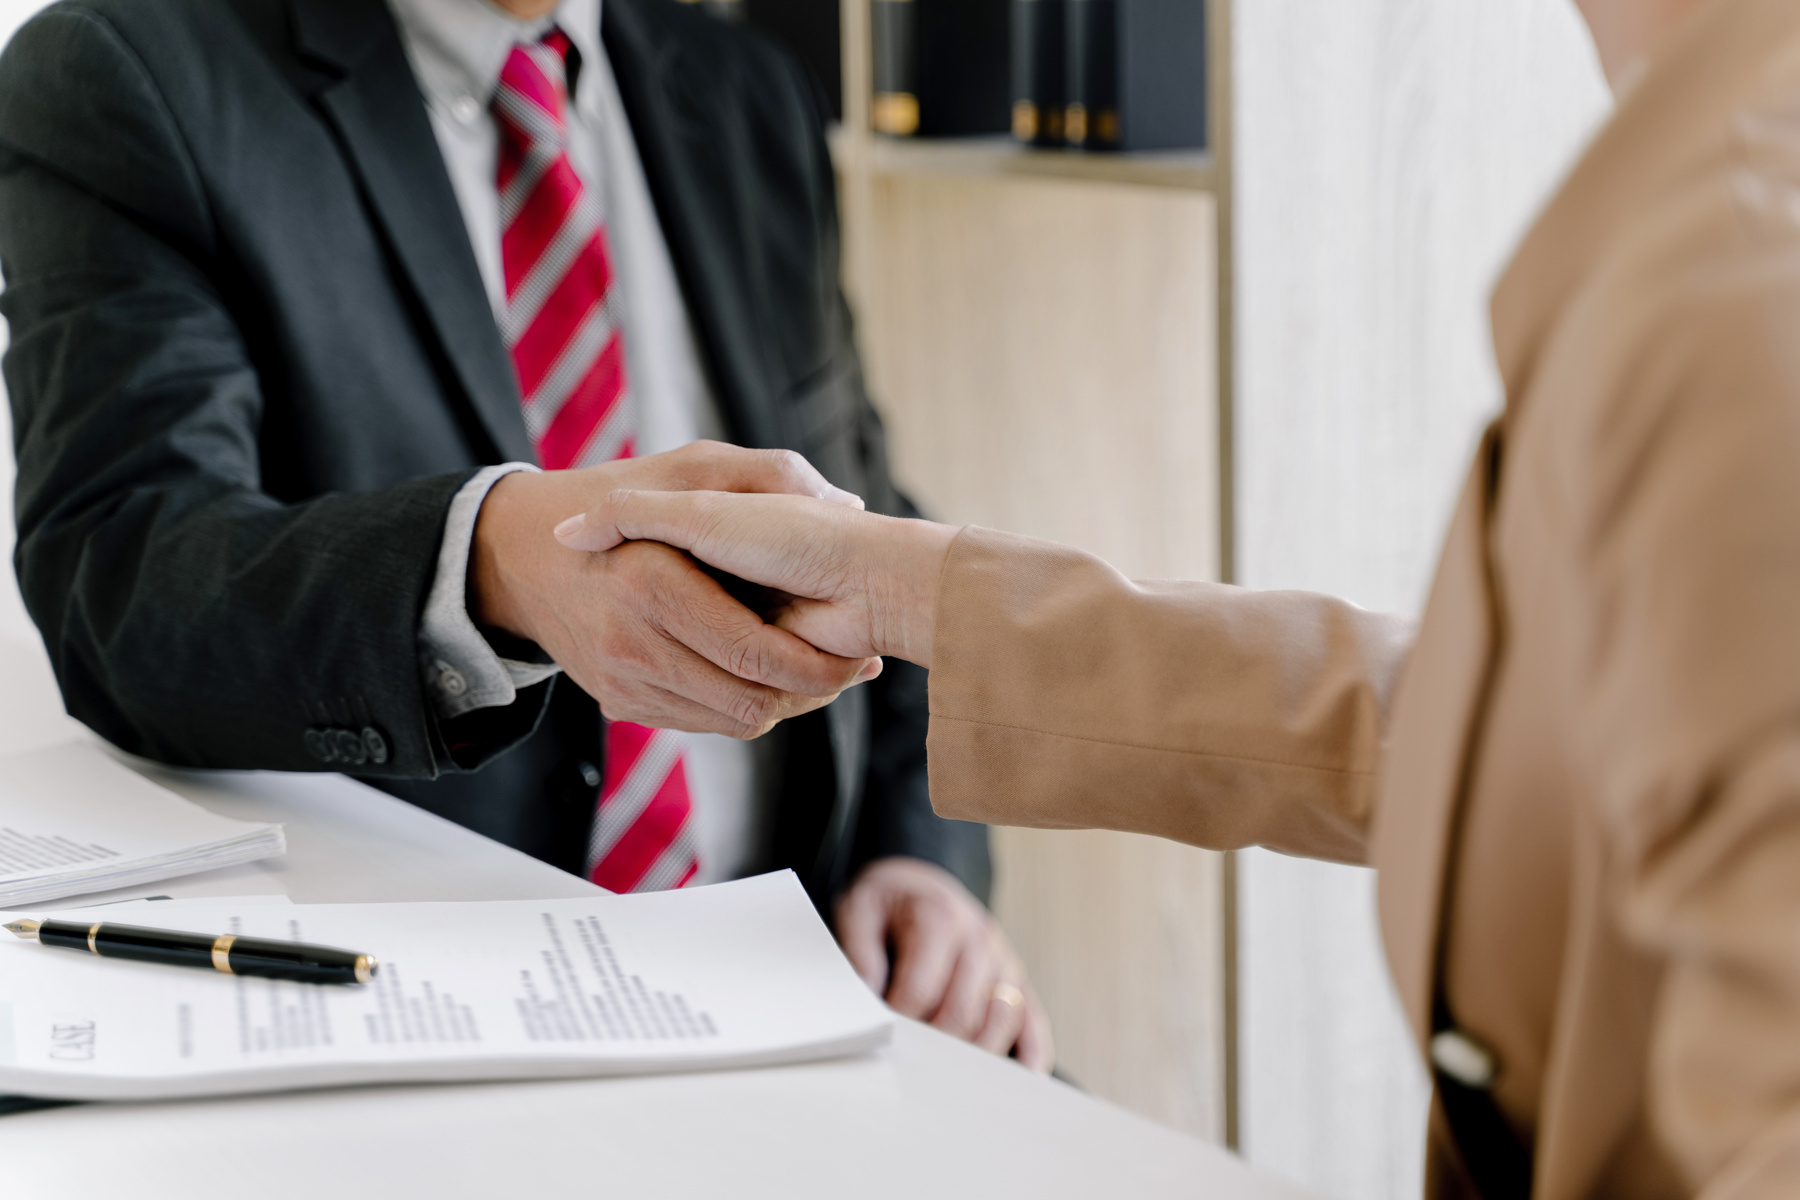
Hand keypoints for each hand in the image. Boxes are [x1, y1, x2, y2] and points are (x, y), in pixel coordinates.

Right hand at [472, 442, 881, 738]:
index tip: (856, 656)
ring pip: (730, 721)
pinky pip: (701, 724)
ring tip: (816, 674)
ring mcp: (621, 679)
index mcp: (652, 582)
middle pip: (750, 700)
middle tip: (847, 673)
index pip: (754, 652)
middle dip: (808, 693)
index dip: (815, 663)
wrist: (524, 554)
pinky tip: (765, 676)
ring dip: (782, 705)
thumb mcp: (690, 465)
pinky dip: (741, 707)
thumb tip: (843, 499)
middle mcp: (631, 640)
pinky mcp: (620, 704)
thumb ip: (765, 472)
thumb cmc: (619, 496)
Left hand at [835, 857, 1053, 1072]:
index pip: (921, 991)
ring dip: (976, 1056)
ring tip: (947, 1081)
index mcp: (940, 917)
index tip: (879, 1042)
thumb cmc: (890, 903)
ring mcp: (1004, 960)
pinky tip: (1021, 1080)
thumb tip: (869, 1002)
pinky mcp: (1018, 980)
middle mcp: (979, 938)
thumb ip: (860, 953)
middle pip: (963, 1013)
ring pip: (1002, 1021)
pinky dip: (1033, 1056)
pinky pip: (1035, 1023)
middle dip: (933, 1047)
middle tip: (906, 1068)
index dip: (898, 1024)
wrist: (922, 882)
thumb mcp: (860, 910)